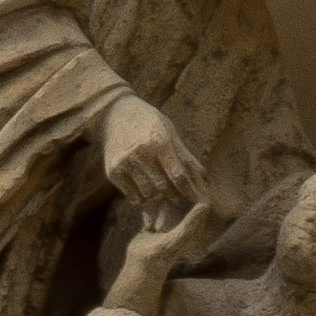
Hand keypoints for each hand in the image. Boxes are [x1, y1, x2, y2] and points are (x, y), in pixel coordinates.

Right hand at [103, 102, 201, 229]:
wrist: (115, 115)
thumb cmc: (149, 123)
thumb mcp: (168, 132)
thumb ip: (183, 154)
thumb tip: (202, 175)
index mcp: (160, 142)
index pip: (177, 174)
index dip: (187, 190)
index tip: (194, 198)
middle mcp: (142, 153)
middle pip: (162, 187)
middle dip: (173, 196)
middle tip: (179, 201)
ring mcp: (125, 164)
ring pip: (147, 194)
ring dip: (155, 197)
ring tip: (160, 195)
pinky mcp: (113, 172)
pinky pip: (132, 196)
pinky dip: (140, 197)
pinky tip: (144, 191)